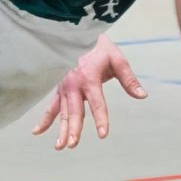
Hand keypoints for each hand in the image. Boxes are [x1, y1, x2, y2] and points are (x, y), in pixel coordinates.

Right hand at [30, 35, 147, 149]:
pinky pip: (50, 106)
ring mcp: (64, 88)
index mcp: (90, 78)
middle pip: (75, 111)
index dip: (101, 119)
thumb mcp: (117, 59)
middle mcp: (74, 85)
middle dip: (74, 128)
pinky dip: (44, 119)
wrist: (78, 34)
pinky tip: (37, 132)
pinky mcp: (58, 89)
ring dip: (61, 129)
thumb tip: (142, 95)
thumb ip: (129, 79)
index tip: (103, 134)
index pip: (97, 103)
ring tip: (60, 146)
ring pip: (62, 112)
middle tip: (73, 144)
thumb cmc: (99, 47)